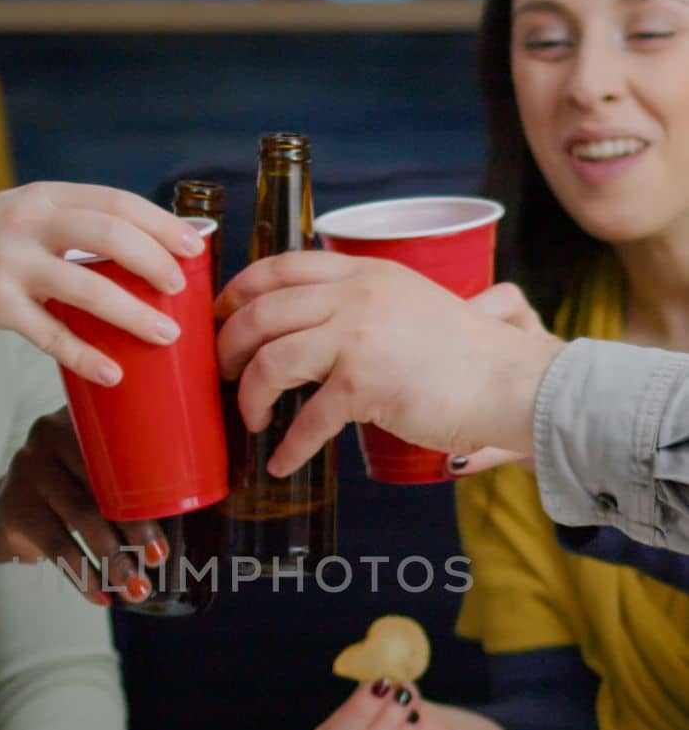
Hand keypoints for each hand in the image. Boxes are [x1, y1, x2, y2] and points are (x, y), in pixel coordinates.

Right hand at [0, 182, 204, 379]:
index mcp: (44, 196)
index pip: (115, 202)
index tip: (195, 246)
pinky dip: (85, 356)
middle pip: (109, 235)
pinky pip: (50, 336)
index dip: (161, 224)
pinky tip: (112, 372)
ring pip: (86, 288)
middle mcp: (29, 223)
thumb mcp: (23, 214)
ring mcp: (11, 264)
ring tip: (165, 334)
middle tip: (182, 287)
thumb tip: (143, 252)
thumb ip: (72, 225)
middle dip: (155, 261)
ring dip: (133, 313)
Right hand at [0, 407, 166, 604]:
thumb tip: (198, 511)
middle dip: (136, 530)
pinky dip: (83, 576)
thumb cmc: (75, 490)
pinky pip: (56, 545)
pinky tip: (101, 597)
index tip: (171, 525)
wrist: (9, 511)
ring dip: (114, 559)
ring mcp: (28, 467)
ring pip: (82, 517)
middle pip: (104, 485)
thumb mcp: (99, 471)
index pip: (125, 449)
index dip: (152, 490)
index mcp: (85, 418)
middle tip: (157, 561)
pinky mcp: (14, 504)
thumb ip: (134, 473)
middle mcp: (50, 434)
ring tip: (136, 589)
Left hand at [216, 253, 561, 475]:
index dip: (238, 291)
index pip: (280, 267)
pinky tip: (283, 461)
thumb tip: (310, 327)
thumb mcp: (407, 304)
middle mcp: (356, 295)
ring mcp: (359, 336)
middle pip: (261, 312)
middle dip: (230, 347)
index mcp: (363, 271)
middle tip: (225, 373)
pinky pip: (308, 419)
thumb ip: (361, 304)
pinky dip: (290, 446)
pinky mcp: (366, 383)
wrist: (510, 381)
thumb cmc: (463, 355)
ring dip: (251, 396)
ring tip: (253, 418)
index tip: (220, 316)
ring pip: (272, 360)